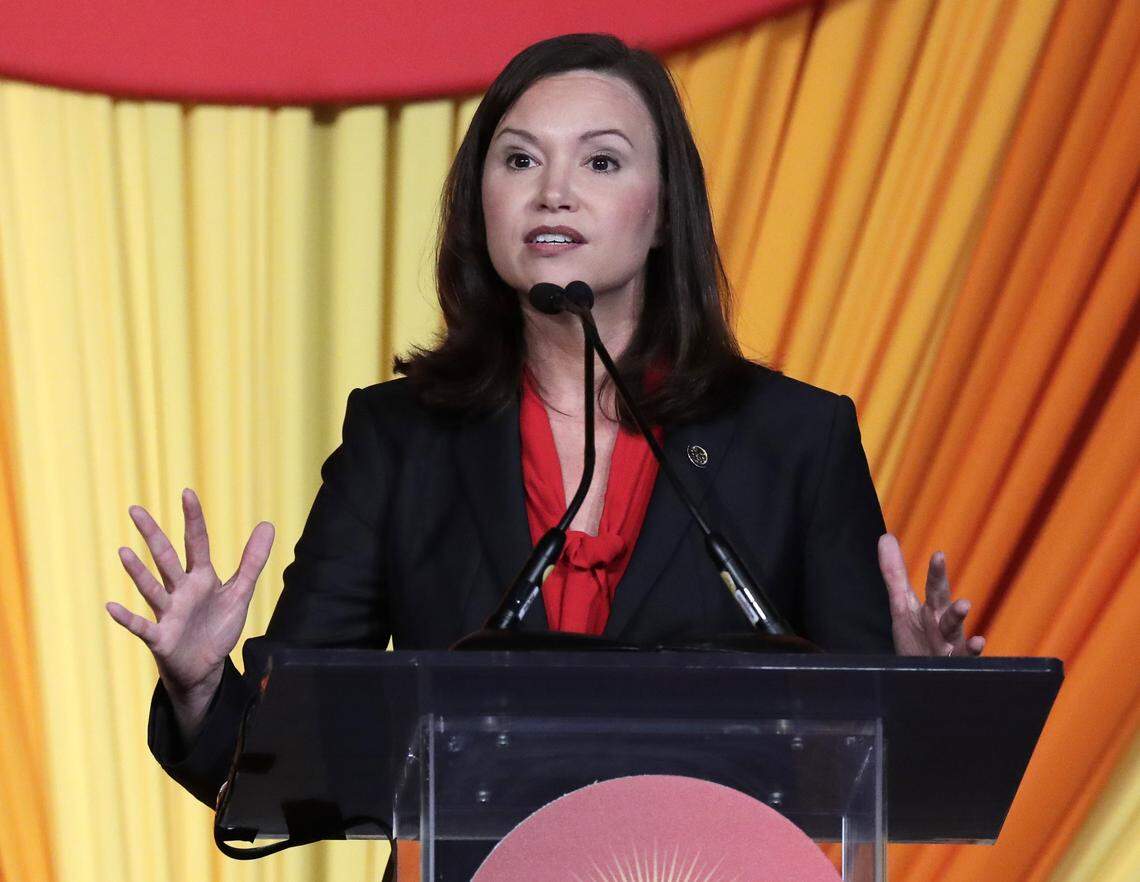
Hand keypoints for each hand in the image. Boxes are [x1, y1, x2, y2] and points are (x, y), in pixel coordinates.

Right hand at [105, 488, 273, 704]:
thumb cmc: (218, 627)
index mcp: (201, 578)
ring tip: (123, 552)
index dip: (193, 519)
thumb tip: (267, 524)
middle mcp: (181, 590)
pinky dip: (127, 618)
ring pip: (152, 588)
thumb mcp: (240, 592)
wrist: (206, 667)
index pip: (196, 542)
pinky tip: (111, 607)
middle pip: (166, 558)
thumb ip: (252, 561)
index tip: (187, 493)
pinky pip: (142, 626)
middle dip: (152, 535)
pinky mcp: (160, 637)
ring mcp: (168, 613)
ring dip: (138, 572)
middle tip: (135, 510)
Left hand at [878, 533, 984, 656]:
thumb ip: (895, 574)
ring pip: (954, 630)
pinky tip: (977, 643)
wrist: (922, 679)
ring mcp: (950, 646)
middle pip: (943, 603)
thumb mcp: (902, 606)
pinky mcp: (952, 666)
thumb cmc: (917, 639)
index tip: (938, 555)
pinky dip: (971, 652)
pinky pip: (963, 659)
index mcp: (933, 609)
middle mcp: (944, 624)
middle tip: (945, 565)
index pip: (934, 588)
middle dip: (942, 585)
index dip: (935, 572)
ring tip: (964, 603)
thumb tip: (886, 537)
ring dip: (957, 616)